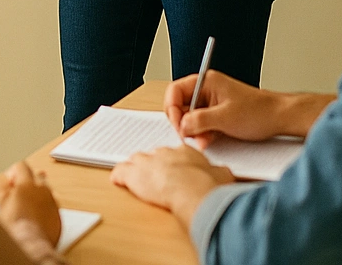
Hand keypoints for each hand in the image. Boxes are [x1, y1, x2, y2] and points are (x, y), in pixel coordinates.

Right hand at [0, 159, 60, 246]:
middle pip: (36, 175)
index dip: (13, 172)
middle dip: (27, 181)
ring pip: (46, 190)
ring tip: (26, 205)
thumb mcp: (1, 202)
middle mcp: (43, 189)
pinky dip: (44, 206)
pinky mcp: (58, 214)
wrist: (30, 244)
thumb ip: (2, 186)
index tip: (8, 183)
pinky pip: (52, 204)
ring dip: (37, 193)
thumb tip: (3, 179)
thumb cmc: (15, 225)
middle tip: (17, 192)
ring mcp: (52, 201)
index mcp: (27, 183)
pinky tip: (36, 214)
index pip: (21, 165)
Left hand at [110, 145, 232, 222]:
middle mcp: (164, 153)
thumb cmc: (208, 184)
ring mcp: (147, 161)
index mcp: (185, 152)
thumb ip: (219, 172)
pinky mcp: (133, 174)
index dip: (173, 163)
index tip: (175, 170)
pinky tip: (118, 180)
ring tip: (135, 176)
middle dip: (154, 165)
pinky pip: (121, 172)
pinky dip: (119, 176)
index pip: (175, 153)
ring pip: (137, 160)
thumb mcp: (221, 175)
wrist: (192, 190)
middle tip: (155, 176)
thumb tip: (224, 173)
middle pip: (154, 155)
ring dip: (136, 168)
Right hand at [164, 70, 320, 144]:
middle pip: (181, 105)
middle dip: (183, 123)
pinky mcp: (217, 115)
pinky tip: (208, 141)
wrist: (279, 118)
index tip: (177, 125)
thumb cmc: (258, 111)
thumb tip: (181, 126)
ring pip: (191, 118)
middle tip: (188, 137)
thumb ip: (199, 120)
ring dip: (193, 132)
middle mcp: (206, 90)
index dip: (172, 108)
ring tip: (202, 142)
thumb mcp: (225, 117)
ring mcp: (212, 103)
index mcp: (206, 82)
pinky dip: (202, 134)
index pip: (175, 91)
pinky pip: (201, 125)